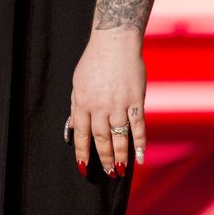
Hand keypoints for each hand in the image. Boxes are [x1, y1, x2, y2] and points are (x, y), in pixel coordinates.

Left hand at [68, 35, 146, 177]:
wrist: (114, 42)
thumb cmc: (94, 62)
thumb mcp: (78, 83)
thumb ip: (76, 106)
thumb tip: (73, 129)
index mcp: (83, 101)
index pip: (82, 133)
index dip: (82, 153)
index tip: (84, 168)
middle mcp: (100, 105)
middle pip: (101, 138)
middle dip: (104, 158)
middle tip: (109, 173)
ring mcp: (119, 103)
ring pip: (119, 136)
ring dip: (120, 156)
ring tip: (120, 171)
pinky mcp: (136, 100)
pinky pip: (138, 127)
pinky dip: (139, 144)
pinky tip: (140, 158)